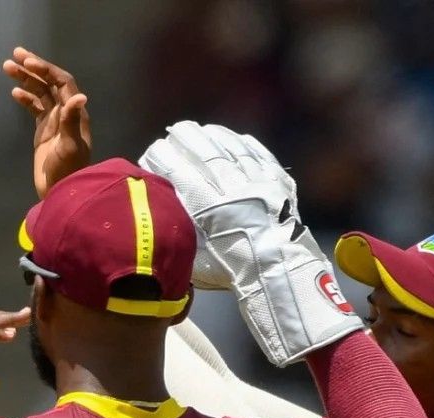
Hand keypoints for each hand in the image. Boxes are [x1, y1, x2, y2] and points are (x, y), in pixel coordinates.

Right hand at [2, 47, 91, 197]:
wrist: (60, 192)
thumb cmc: (67, 171)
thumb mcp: (70, 146)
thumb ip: (72, 121)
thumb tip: (80, 97)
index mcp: (75, 113)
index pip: (62, 82)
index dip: (46, 70)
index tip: (28, 62)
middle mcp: (66, 112)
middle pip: (49, 83)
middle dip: (33, 67)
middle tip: (14, 54)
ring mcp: (54, 121)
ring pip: (40, 93)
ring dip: (25, 79)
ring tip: (7, 67)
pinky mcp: (44, 131)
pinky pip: (35, 108)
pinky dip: (25, 98)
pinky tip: (14, 92)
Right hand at [139, 122, 362, 364]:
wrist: (279, 272)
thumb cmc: (232, 271)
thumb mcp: (196, 258)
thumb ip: (181, 231)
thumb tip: (164, 213)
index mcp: (209, 208)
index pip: (181, 172)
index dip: (165, 158)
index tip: (154, 150)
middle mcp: (233, 189)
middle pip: (206, 154)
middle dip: (188, 138)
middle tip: (175, 130)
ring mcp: (258, 183)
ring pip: (234, 149)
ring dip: (216, 136)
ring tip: (203, 130)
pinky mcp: (278, 184)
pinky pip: (261, 156)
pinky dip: (247, 144)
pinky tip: (238, 137)